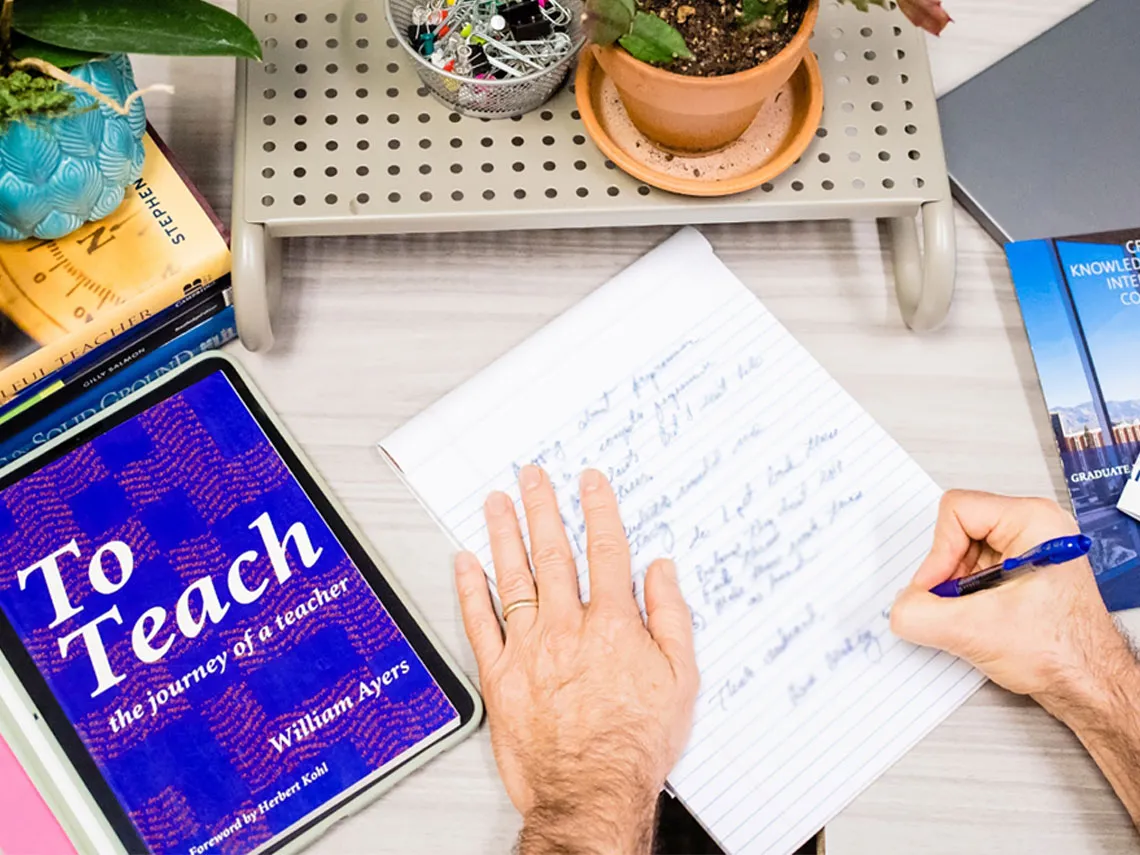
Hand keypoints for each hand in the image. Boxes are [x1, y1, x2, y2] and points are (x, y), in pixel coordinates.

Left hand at [454, 465, 698, 854]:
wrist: (591, 793)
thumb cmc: (635, 744)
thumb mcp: (680, 680)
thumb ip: (671, 618)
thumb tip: (662, 571)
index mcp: (612, 624)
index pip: (606, 551)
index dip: (598, 510)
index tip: (590, 483)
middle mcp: (566, 627)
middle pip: (553, 553)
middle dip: (543, 507)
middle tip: (532, 476)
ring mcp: (528, 649)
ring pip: (512, 577)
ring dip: (504, 534)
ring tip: (497, 502)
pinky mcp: (499, 676)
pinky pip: (479, 623)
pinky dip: (469, 590)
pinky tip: (464, 562)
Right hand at [890, 490, 1131, 716]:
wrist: (1089, 686)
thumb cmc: (1064, 652)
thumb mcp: (975, 631)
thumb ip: (921, 615)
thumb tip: (899, 608)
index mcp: (1033, 521)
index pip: (956, 511)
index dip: (938, 553)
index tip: (937, 588)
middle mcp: (1034, 529)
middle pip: (957, 531)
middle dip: (947, 573)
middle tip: (953, 603)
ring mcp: (1029, 550)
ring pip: (963, 552)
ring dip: (956, 588)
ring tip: (972, 615)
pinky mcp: (1021, 572)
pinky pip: (974, 570)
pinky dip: (965, 596)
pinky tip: (979, 619)